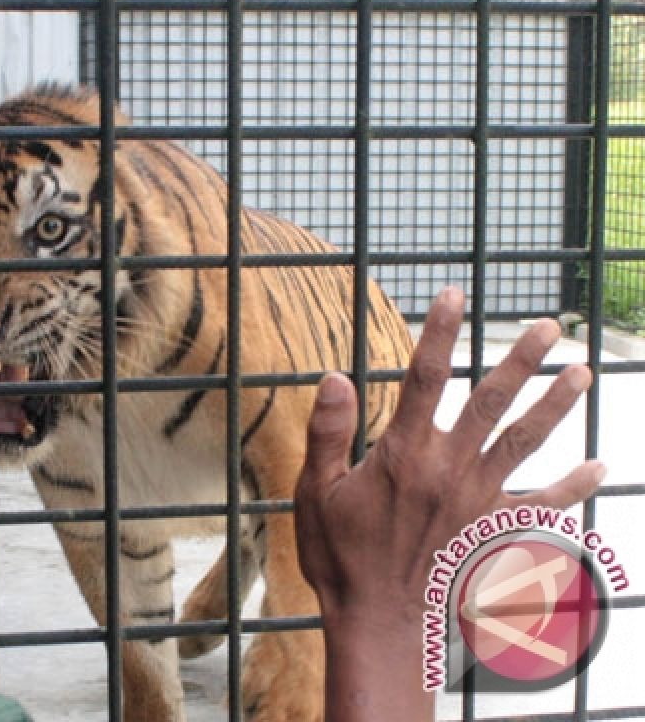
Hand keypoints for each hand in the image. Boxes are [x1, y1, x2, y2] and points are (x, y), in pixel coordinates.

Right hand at [294, 286, 603, 720]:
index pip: (424, 378)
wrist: (378, 624)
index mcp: (404, 453)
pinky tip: (599, 467)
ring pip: (525, 443)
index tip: (454, 293)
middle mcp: (449, 469)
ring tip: (582, 373)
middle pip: (489, 403)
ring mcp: (478, 501)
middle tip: (547, 326)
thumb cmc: (340, 557)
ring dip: (555, 406)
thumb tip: (334, 376)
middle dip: (518, 360)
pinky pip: (543, 506)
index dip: (439, 332)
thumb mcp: (316, 491)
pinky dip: (573, 486)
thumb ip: (328, 432)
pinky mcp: (494, 533)